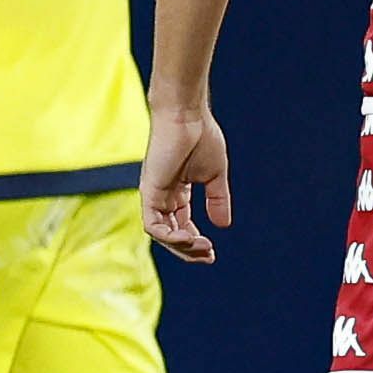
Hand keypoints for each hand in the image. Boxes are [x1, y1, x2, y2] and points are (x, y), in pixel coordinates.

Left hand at [142, 98, 233, 264]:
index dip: (195, 242)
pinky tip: (189, 238)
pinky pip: (152, 225)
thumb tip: (223, 226)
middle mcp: (162, 196)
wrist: (187, 116)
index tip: (212, 252)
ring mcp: (154, 195)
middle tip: (209, 256)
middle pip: (170, 234)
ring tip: (203, 248)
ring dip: (182, 247)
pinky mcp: (149, 192)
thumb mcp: (215, 176)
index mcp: (177, 191)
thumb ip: (217, 199)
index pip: (181, 225)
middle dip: (189, 250)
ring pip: (161, 234)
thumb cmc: (201, 136)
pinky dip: (169, 237)